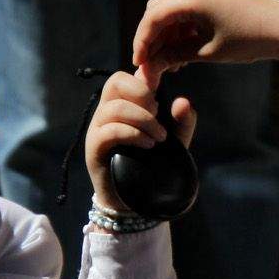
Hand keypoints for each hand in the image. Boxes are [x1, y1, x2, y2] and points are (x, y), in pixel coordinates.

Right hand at [85, 69, 197, 211]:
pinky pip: (109, 131)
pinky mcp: (94, 149)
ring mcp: (98, 130)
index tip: (162, 103)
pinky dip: (132, 134)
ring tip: (159, 137)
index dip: (145, 81)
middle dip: (142, 94)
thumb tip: (182, 101)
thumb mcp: (175, 141)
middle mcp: (107, 113)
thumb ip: (183, 121)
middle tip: (159, 115)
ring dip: (143, 119)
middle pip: (115, 82)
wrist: (136, 200)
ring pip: (115, 108)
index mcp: (123, 105)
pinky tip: (148, 144)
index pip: (126, 77)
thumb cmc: (153, 165)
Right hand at [133, 0, 278, 78]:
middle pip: (157, 11)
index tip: (139, 64)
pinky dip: (182, 29)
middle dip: (152, 38)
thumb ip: (176, 55)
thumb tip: (152, 66)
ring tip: (172, 64)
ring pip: (172, 11)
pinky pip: (187, 9)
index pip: (152, 18)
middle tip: (152, 64)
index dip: (142, 42)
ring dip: (167, 35)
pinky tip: (185, 52)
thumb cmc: (250, 40)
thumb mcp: (209, 52)